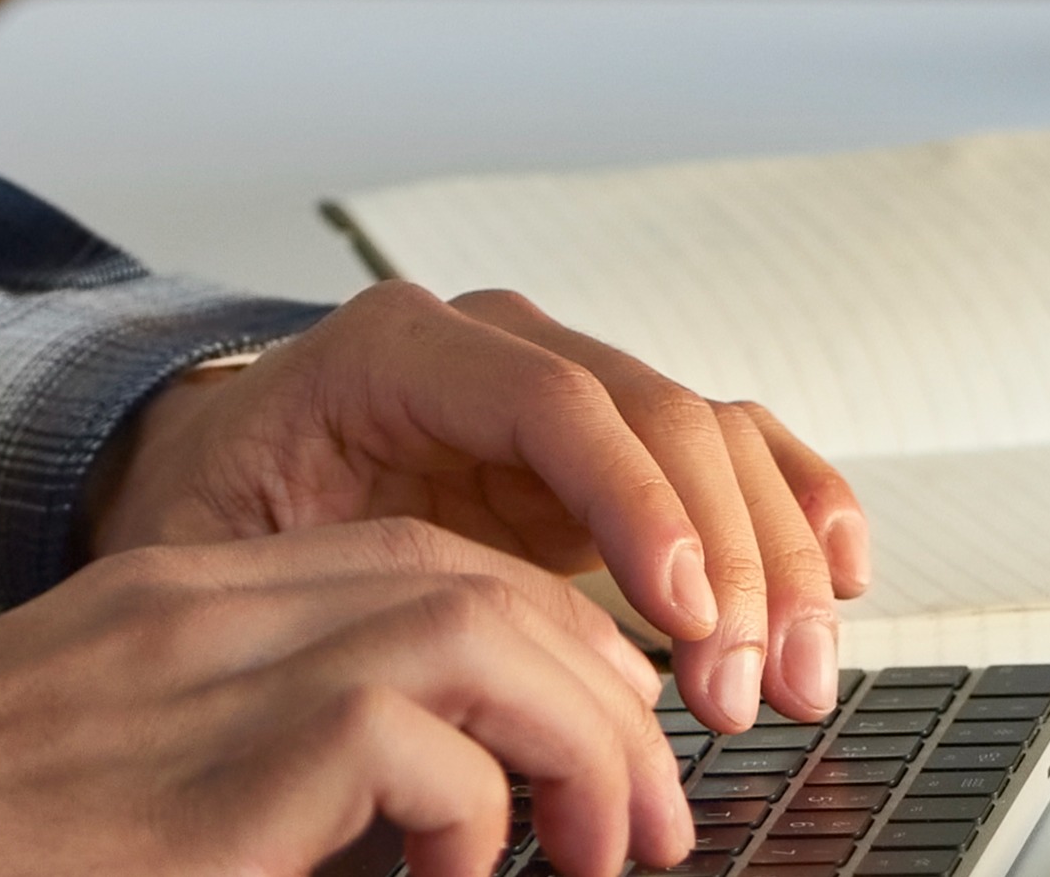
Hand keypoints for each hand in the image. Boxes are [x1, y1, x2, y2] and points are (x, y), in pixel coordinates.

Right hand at [0, 520, 686, 876]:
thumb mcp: (132, 786)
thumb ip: (258, 771)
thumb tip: (428, 824)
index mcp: (189, 606)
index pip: (423, 558)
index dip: (544, 643)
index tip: (604, 747)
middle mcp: (211, 610)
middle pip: (476, 575)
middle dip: (599, 691)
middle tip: (650, 822)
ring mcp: (214, 669)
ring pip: (478, 629)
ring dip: (578, 742)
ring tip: (610, 854)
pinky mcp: (226, 762)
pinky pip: (419, 751)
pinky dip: (477, 816)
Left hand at [88, 281, 876, 733]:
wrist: (209, 480)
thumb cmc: (208, 522)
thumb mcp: (214, 558)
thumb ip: (296, 600)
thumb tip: (388, 698)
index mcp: (395, 353)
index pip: (551, 399)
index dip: (632, 501)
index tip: (680, 612)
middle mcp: (497, 349)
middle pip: (657, 414)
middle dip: (724, 557)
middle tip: (740, 689)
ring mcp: (565, 388)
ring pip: (712, 436)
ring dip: (774, 557)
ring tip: (785, 682)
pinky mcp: (610, 452)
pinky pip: (731, 452)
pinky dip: (797, 506)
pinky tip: (840, 577)